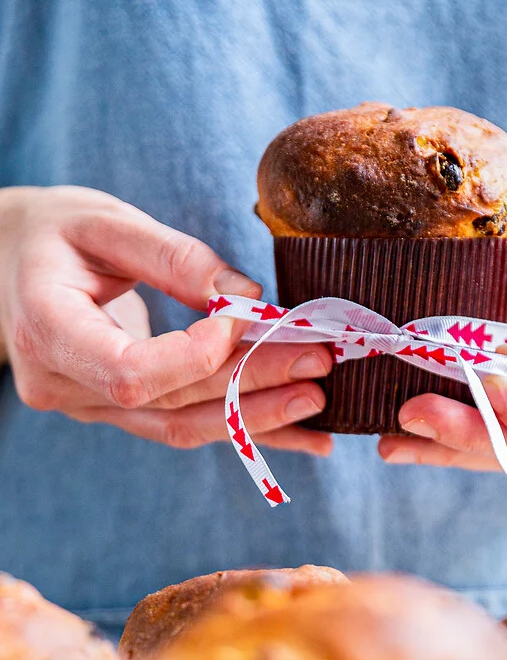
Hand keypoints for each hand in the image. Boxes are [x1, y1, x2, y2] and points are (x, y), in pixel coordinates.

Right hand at [0, 186, 332, 454]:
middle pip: (173, 401)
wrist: (8, 265)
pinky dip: (248, 428)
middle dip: (252, 380)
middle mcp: (65, 387)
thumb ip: (174, 258)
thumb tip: (248, 297)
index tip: (248, 314)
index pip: (133, 372)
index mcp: (48, 333)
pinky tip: (304, 437)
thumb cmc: (52, 233)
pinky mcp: (122, 412)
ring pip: (186, 426)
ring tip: (321, 402)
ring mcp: (92, 408)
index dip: (199, 354)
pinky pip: (188, 425)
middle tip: (318, 360)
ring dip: (259, 416)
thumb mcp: (104, 222)